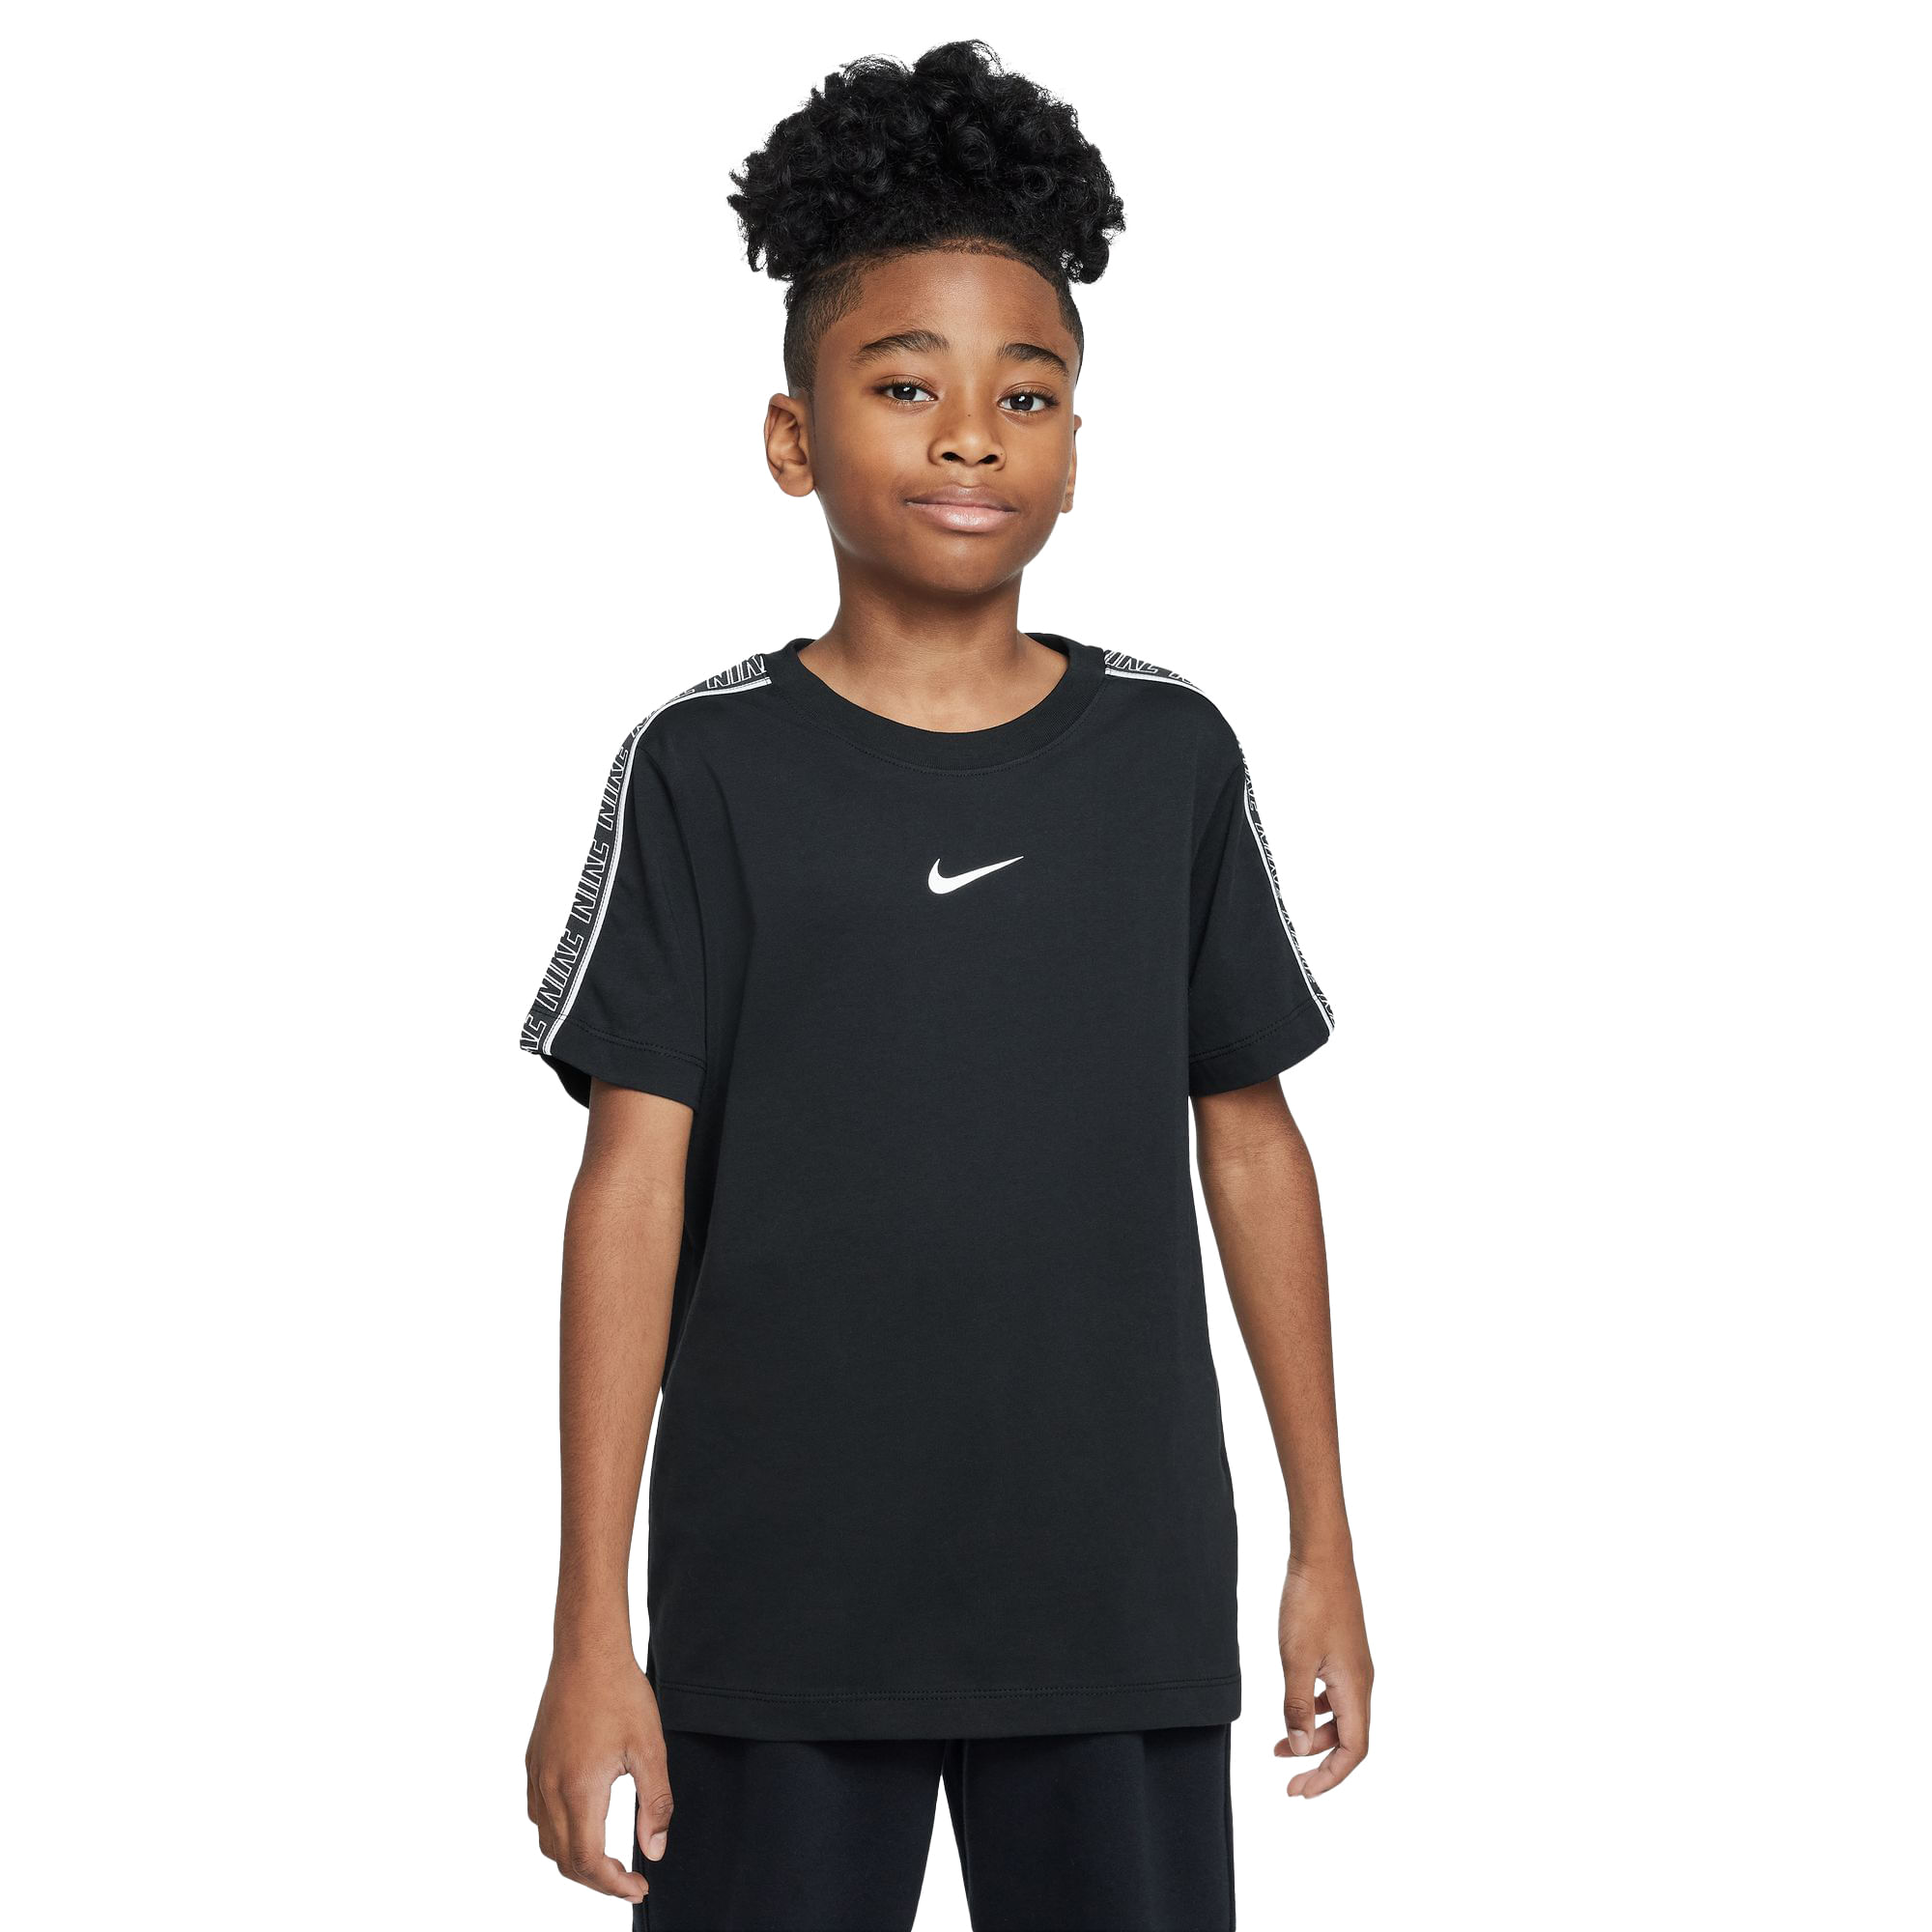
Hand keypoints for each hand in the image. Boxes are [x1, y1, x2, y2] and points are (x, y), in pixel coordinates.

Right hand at [525, 1647, 672, 1901]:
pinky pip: (538, 1814)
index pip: (588, 1860)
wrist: (587, 1651)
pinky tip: (582, 1823)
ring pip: (547, 1840)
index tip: (638, 1886)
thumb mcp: (651, 1748)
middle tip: (628, 1880)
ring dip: (574, 1860)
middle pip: (564, 1859)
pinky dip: (558, 1834)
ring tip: (607, 1859)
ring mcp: (537, 1775)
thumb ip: (655, 1804)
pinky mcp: (533, 1762)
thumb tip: (654, 1851)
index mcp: (579, 1789)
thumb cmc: (621, 1694)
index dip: (612, 1885)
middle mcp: (550, 1788)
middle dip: (596, 1880)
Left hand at [1273, 1551, 1372, 1797]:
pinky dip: (1316, 1711)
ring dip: (1315, 1737)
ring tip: (1281, 1746)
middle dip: (1319, 1764)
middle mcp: (1361, 1682)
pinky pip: (1335, 1696)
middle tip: (1289, 1780)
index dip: (1329, 1777)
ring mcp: (1354, 1666)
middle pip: (1348, 1740)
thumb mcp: (1296, 1658)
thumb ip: (1296, 1705)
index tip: (1300, 1791)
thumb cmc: (1311, 1602)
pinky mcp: (1343, 1652)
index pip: (1352, 1751)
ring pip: (1341, 1718)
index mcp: (1355, 1688)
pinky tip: (1294, 1707)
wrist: (1322, 1556)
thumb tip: (1301, 1748)